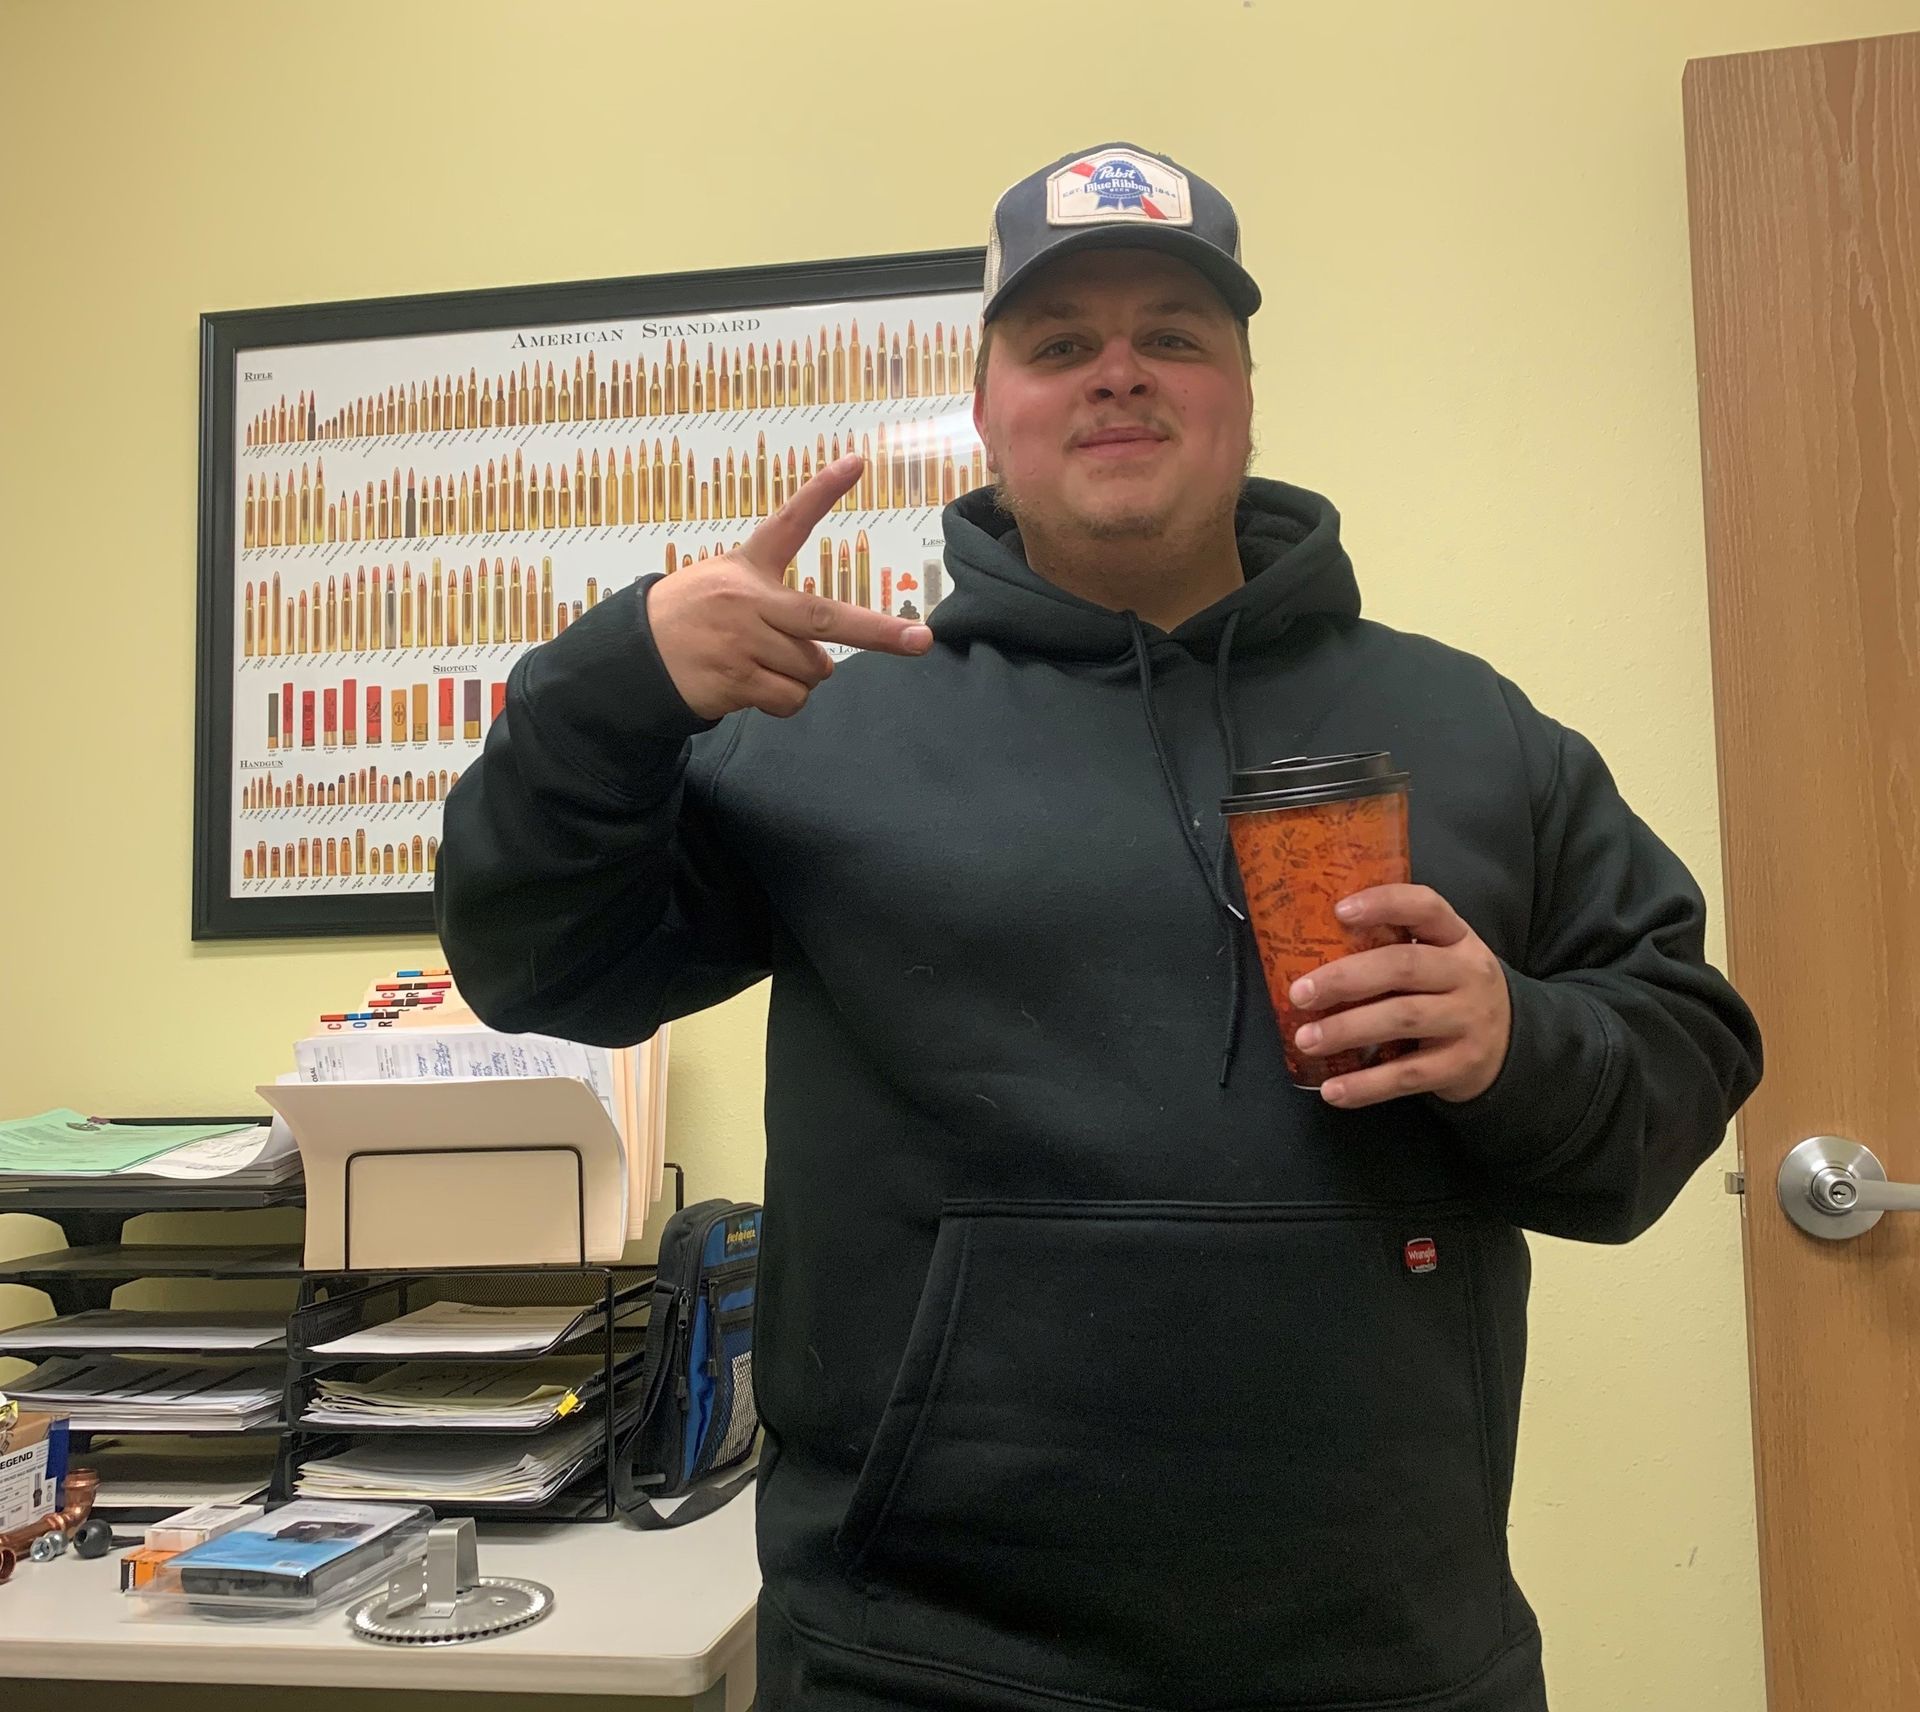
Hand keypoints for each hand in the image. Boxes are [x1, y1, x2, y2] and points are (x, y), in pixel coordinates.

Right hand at [647, 454, 933, 719]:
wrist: (633, 656)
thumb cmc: (691, 619)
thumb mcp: (723, 585)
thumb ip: (775, 605)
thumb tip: (826, 654)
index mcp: (748, 567)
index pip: (789, 523)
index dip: (822, 493)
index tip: (857, 463)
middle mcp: (748, 600)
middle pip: (826, 618)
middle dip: (879, 633)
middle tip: (919, 640)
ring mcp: (742, 640)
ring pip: (812, 669)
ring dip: (800, 676)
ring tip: (760, 664)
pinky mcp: (734, 678)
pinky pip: (790, 699)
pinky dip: (784, 701)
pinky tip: (753, 686)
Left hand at [1287, 884, 1511, 1107]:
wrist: (1510, 1045)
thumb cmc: (1449, 991)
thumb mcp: (1437, 958)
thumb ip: (1390, 948)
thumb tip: (1306, 949)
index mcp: (1455, 937)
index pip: (1425, 906)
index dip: (1384, 903)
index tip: (1339, 910)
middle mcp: (1467, 972)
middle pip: (1403, 966)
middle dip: (1345, 978)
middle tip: (1300, 994)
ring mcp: (1468, 1019)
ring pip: (1403, 1018)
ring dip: (1347, 1030)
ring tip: (1305, 1040)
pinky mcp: (1462, 1064)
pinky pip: (1409, 1075)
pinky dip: (1367, 1085)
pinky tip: (1333, 1091)